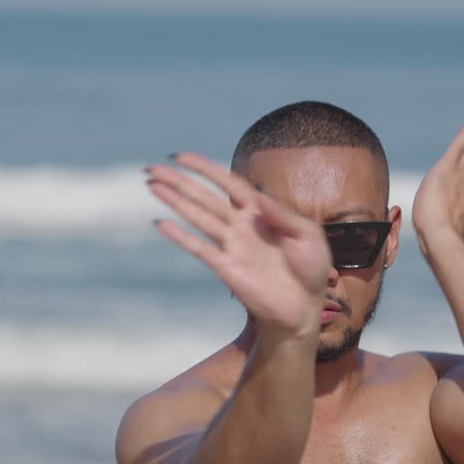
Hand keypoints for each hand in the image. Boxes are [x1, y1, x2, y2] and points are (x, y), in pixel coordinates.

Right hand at [146, 153, 330, 336]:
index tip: (181, 157)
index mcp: (261, 211)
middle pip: (205, 196)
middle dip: (179, 181)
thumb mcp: (308, 234)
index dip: (205, 168)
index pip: (228, 183)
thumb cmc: (311, 267)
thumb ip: (283, 214)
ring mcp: (231, 245)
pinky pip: (199, 248)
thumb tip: (259, 194)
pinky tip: (161, 223)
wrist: (305, 306)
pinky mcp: (226, 268)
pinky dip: (180, 236)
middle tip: (152, 167)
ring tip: (152, 185)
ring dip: (174, 201)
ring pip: (197, 217)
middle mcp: (241, 225)